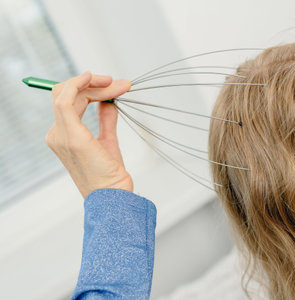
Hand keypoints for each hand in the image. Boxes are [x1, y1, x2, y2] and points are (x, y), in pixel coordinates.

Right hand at [46, 72, 132, 197]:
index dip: (91, 89)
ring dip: (94, 84)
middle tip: (121, 84)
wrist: (112, 196)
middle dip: (95, 85)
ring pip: (68, 94)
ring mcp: (61, 136)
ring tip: (117, 85)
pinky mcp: (72, 137)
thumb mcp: (108, 140)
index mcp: (63, 137)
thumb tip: (110, 101)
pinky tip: (92, 78)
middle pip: (67, 95)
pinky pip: (66, 101)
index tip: (115, 86)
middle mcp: (57, 135)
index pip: (70, 102)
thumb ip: (106, 119)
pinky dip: (77, 85)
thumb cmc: (109, 175)